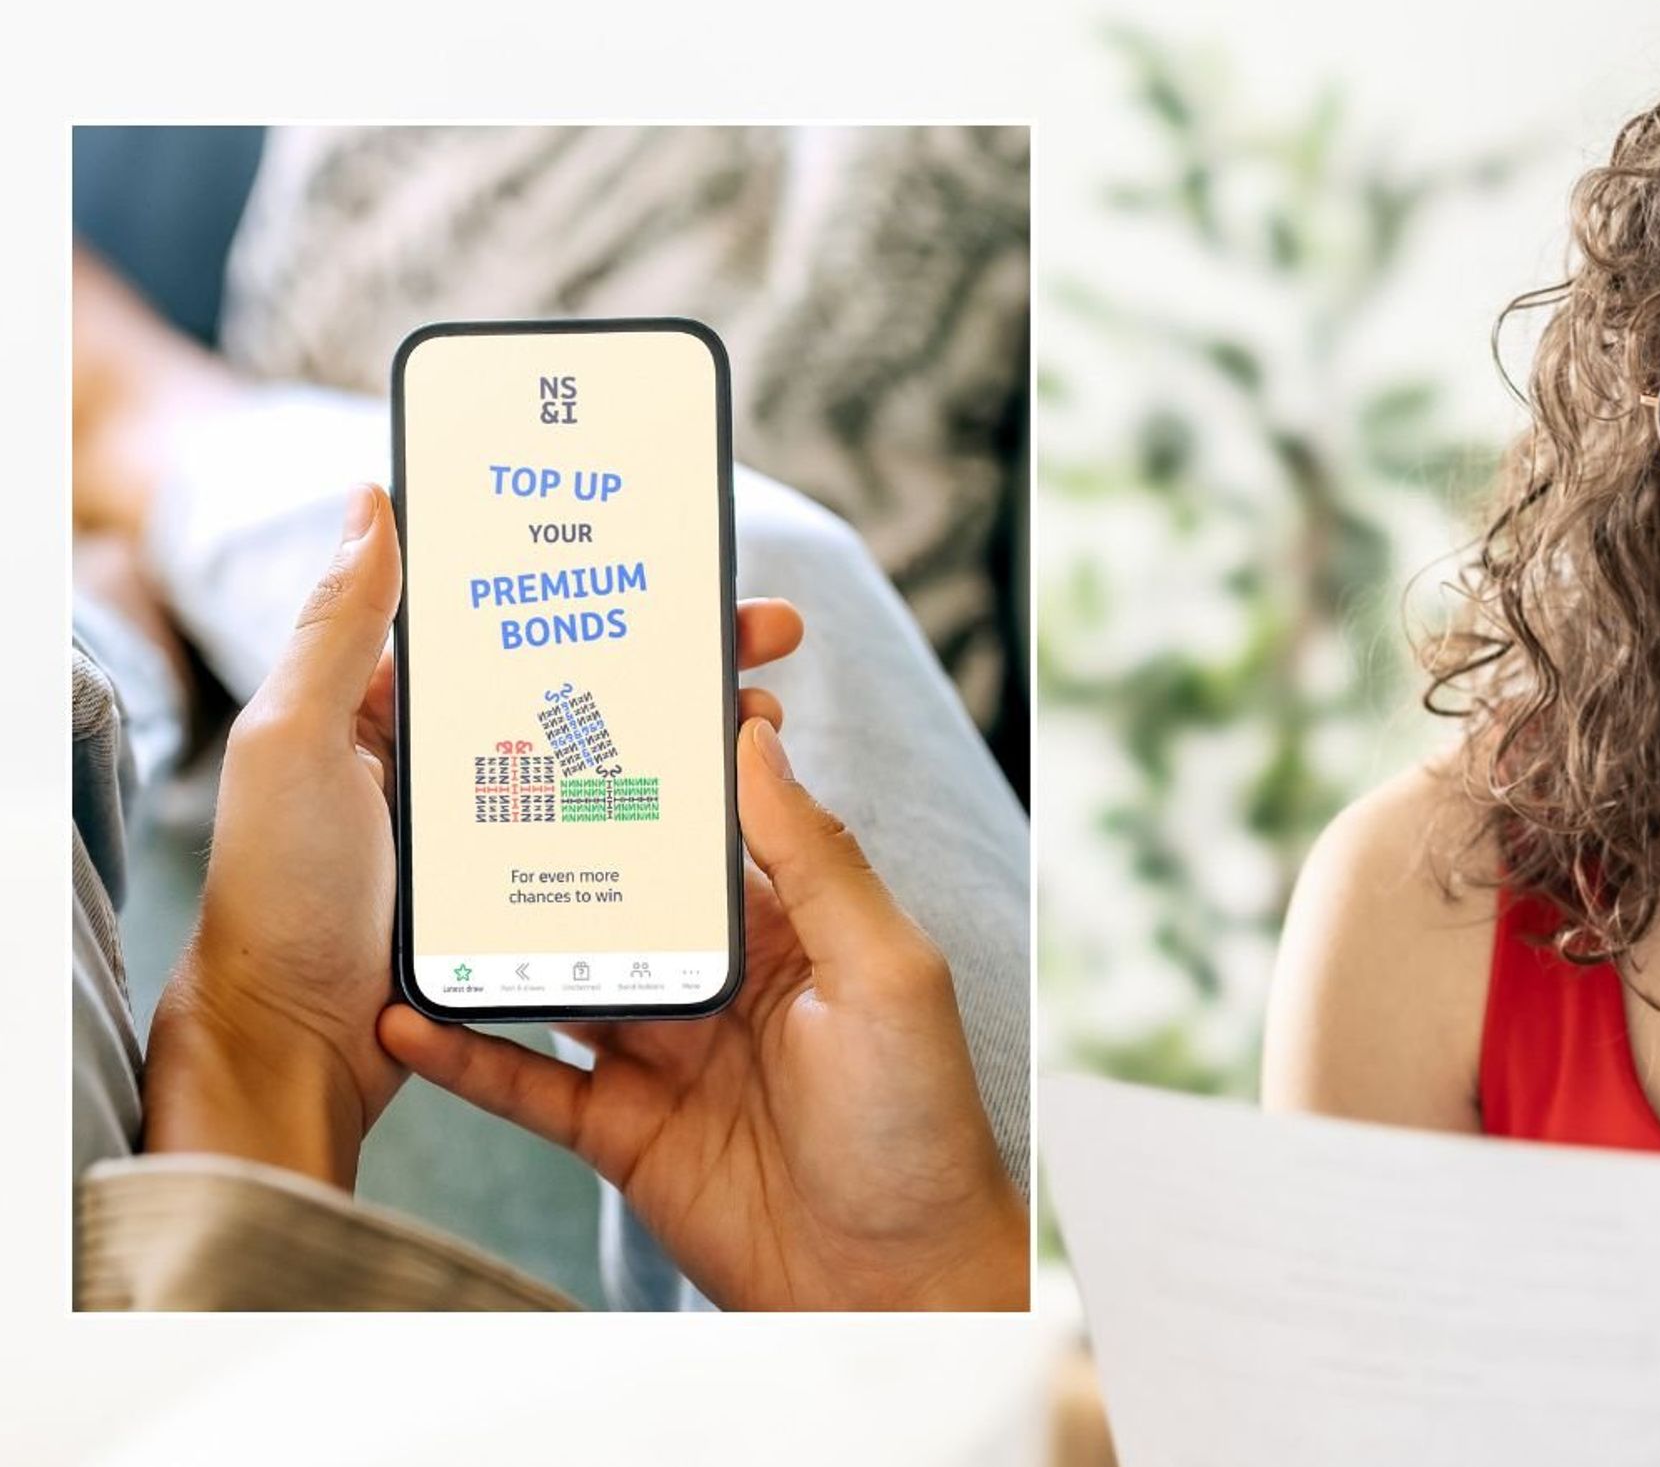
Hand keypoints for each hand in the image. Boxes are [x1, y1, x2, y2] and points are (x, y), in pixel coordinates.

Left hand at [144, 481, 803, 1187]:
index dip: (603, 586)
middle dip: (685, 651)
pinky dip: (675, 814)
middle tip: (768, 630)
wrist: (298, 1048)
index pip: (520, 622)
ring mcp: (500, 829)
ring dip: (696, 730)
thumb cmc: (281, 895)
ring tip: (764, 711)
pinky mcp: (532, 893)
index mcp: (398, 707)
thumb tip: (373, 503)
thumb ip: (336, 628)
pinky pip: (614, 837)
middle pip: (593, 683)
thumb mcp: (293, 743)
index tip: (679, 559)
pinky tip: (730, 803)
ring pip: (617, 758)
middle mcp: (457, 758)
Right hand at [378, 719, 1027, 1310]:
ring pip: (560, 980)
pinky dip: (466, 1052)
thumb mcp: (886, 972)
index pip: (710, 832)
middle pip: (618, 898)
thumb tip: (758, 746)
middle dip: (556, 846)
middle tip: (473, 781)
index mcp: (788, 931)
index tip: (594, 705)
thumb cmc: (916, 1124)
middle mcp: (718, 983)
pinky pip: (527, 1082)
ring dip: (494, 941)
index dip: (660, 774)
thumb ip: (818, 861)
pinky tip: (410, 1016)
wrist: (893, 1285)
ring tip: (415, 890)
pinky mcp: (620, 1131)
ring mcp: (663, 1056)